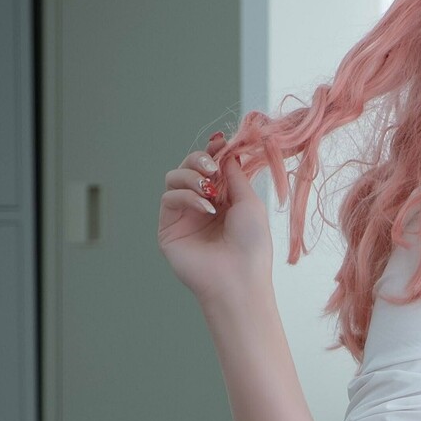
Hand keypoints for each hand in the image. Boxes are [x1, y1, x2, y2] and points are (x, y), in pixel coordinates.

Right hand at [158, 132, 272, 303]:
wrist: (238, 279)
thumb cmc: (252, 246)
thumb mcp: (250, 202)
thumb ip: (235, 175)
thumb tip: (226, 152)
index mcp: (224, 199)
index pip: (211, 167)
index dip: (213, 152)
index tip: (219, 141)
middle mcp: (202, 205)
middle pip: (189, 167)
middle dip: (199, 159)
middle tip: (212, 167)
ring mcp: (184, 216)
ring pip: (174, 177)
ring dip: (191, 176)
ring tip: (209, 190)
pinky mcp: (168, 227)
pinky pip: (169, 197)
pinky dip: (187, 196)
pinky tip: (206, 209)